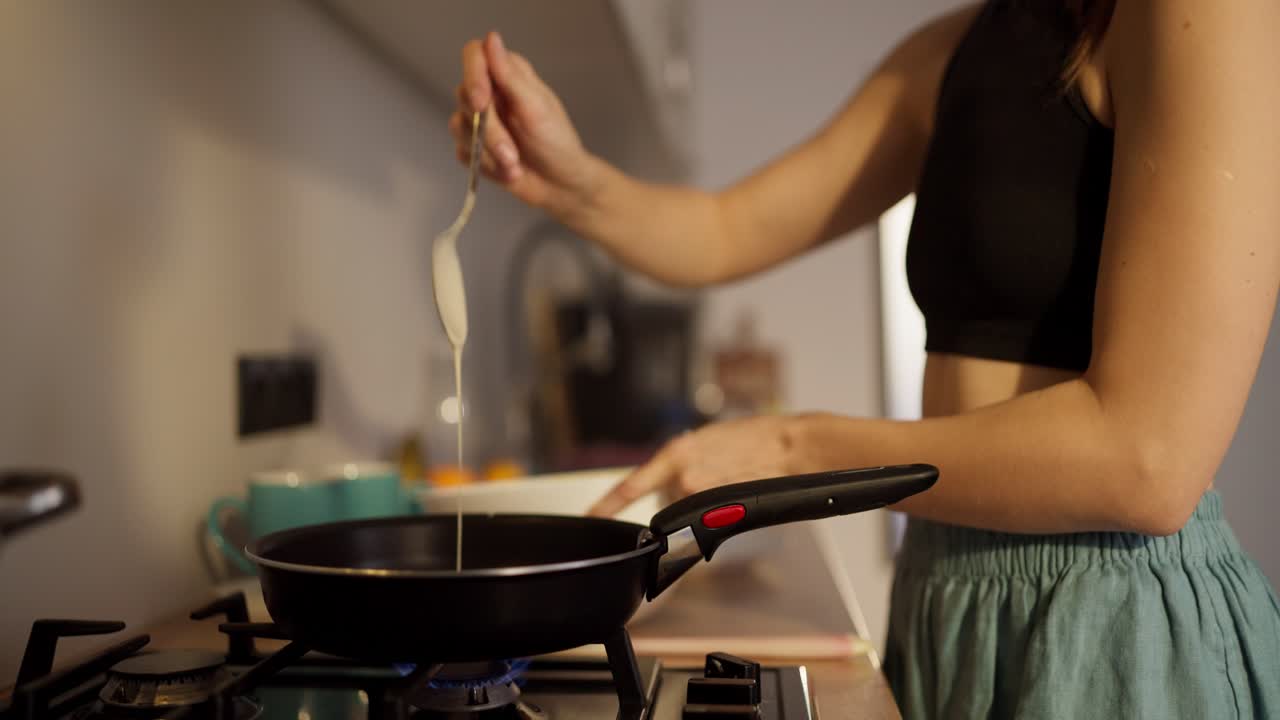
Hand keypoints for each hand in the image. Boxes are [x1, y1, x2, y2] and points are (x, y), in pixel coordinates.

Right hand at [451, 31, 600, 213]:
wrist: (560, 185)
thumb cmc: (557, 144)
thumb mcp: (536, 108)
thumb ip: (511, 76)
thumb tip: (492, 39)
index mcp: (508, 75)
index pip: (474, 55)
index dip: (473, 75)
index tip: (481, 102)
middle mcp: (491, 93)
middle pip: (465, 96)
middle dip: (489, 132)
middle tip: (511, 153)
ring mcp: (480, 121)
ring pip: (459, 127)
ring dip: (489, 153)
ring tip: (514, 165)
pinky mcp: (474, 147)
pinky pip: (463, 152)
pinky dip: (485, 166)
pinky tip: (507, 171)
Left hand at [588, 415, 802, 516]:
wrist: (787, 446)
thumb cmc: (753, 438)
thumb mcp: (707, 440)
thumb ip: (683, 460)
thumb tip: (673, 480)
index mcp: (675, 454)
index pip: (630, 486)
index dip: (606, 505)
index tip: (589, 517)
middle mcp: (683, 478)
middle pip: (666, 502)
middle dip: (682, 496)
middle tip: (712, 478)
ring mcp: (701, 498)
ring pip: (687, 513)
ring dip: (701, 504)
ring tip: (727, 483)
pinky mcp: (720, 513)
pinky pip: (706, 521)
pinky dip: (716, 513)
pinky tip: (734, 493)